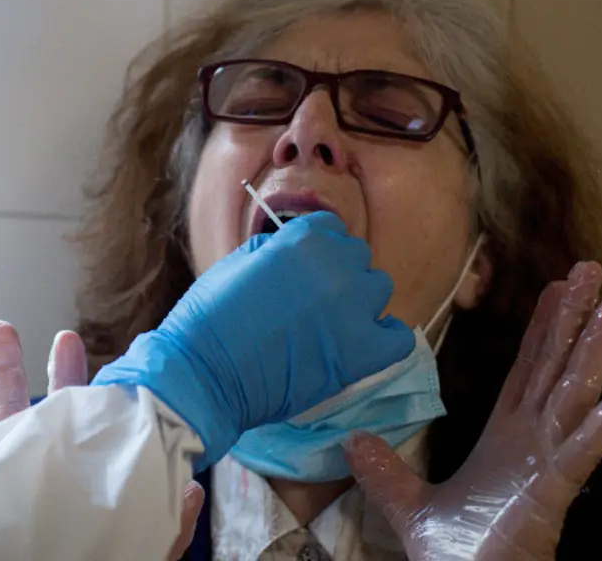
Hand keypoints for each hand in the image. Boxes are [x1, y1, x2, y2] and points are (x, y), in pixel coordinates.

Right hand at [0, 321, 205, 559]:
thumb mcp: (136, 547)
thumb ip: (165, 519)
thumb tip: (192, 487)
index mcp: (63, 474)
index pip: (71, 417)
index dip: (69, 377)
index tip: (67, 339)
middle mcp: (20, 474)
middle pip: (10, 408)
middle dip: (3, 365)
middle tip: (0, 327)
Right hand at [93, 211, 415, 469]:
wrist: (204, 373)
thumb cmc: (208, 318)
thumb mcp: (237, 263)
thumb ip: (275, 250)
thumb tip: (292, 251)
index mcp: (303, 240)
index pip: (332, 229)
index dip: (319, 250)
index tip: (306, 271)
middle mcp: (336, 265)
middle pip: (357, 257)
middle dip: (339, 274)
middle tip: (315, 302)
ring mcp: (353, 308)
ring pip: (378, 289)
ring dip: (360, 302)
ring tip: (335, 325)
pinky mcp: (362, 351)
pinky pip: (397, 337)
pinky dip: (384, 339)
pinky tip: (362, 346)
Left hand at [346, 261, 601, 560]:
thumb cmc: (455, 554)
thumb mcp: (409, 502)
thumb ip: (384, 470)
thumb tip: (351, 440)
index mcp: (504, 438)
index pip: (526, 370)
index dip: (543, 328)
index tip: (556, 287)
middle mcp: (533, 441)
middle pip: (557, 366)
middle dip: (576, 319)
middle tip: (595, 270)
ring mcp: (548, 462)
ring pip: (576, 392)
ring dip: (597, 347)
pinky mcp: (554, 489)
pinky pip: (584, 446)